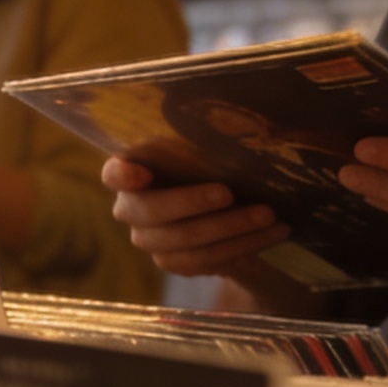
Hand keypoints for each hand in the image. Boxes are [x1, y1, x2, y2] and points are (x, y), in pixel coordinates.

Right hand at [102, 157, 290, 277]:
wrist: (226, 210)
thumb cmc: (212, 167)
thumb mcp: (207, 151)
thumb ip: (205, 143)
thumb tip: (245, 123)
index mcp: (131, 173)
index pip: (113, 174)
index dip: (122, 175)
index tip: (142, 174)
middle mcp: (131, 209)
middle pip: (150, 212)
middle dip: (191, 203)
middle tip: (229, 194)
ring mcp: (150, 240)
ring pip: (184, 240)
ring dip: (230, 228)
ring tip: (268, 215)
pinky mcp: (174, 262)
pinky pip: (206, 260)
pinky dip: (245, 245)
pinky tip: (275, 232)